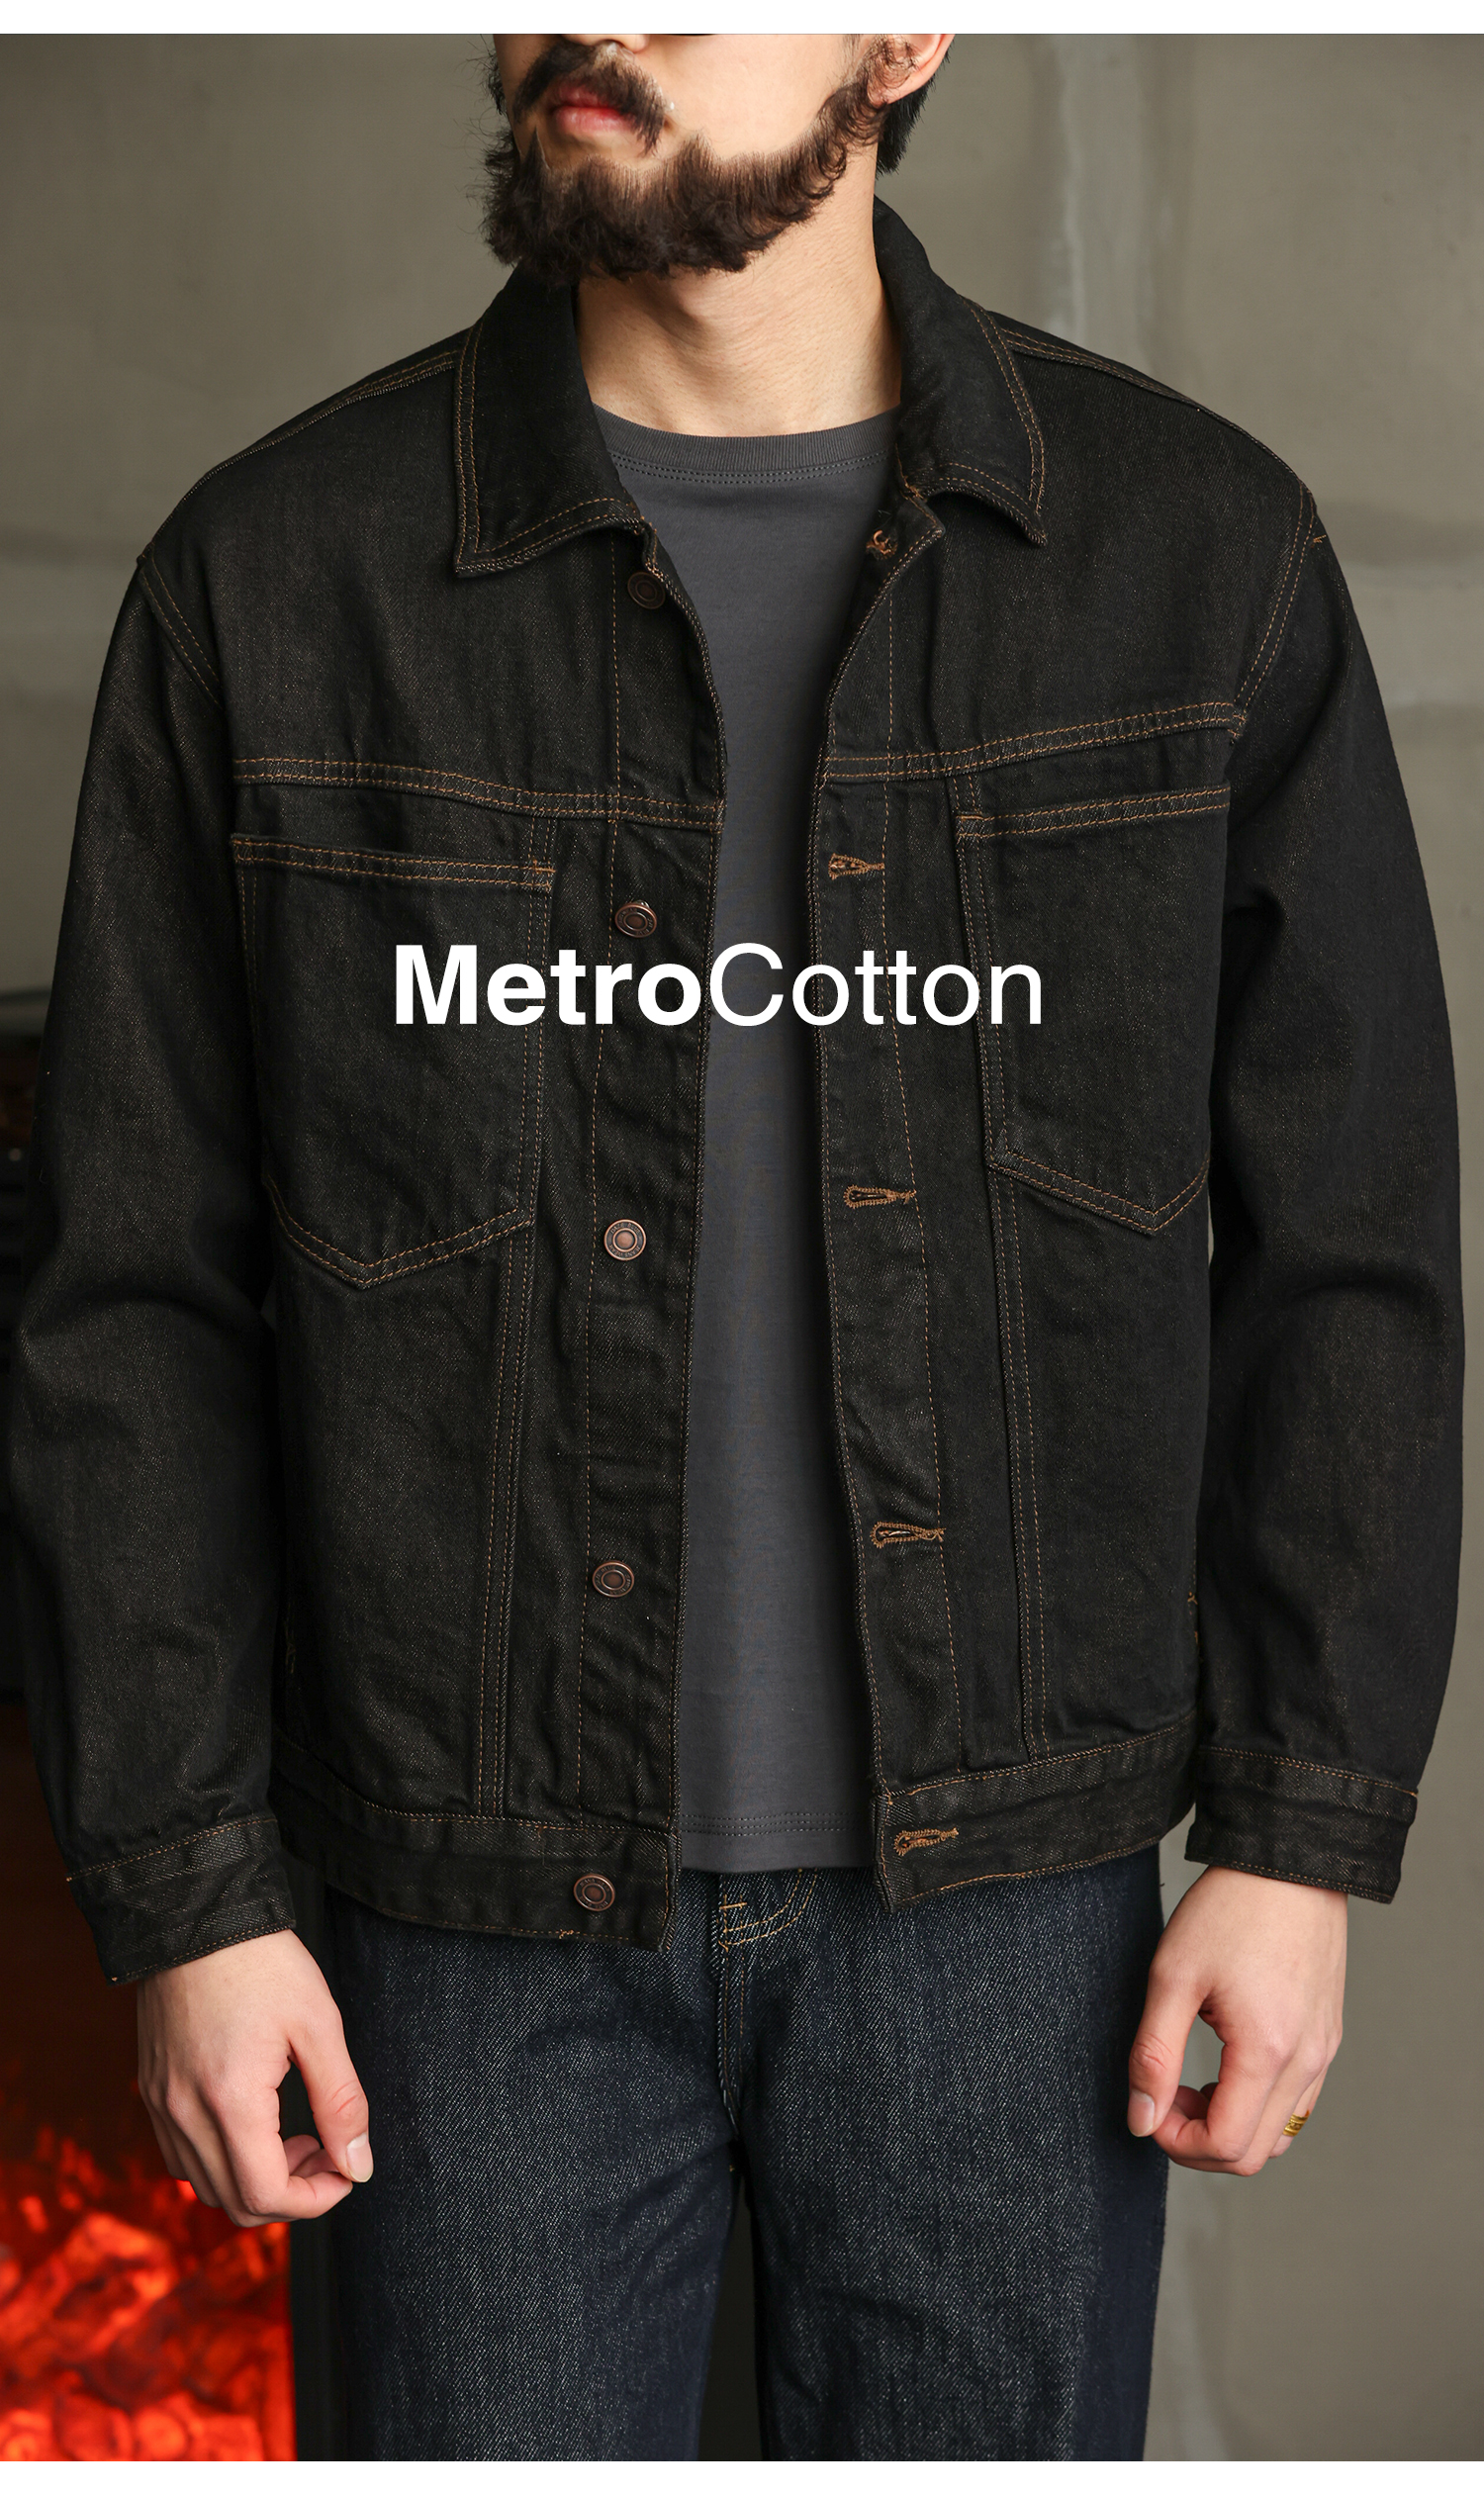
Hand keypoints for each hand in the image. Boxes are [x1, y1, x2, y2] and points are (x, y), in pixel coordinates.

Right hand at [137, 1927, 371, 2225]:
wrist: (195, 1917)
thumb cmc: (262, 1963)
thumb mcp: (319, 2024)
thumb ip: (341, 2101)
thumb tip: (358, 2165)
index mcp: (230, 2101)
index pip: (266, 2195)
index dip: (315, 2200)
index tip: (346, 2170)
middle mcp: (185, 2114)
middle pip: (236, 2203)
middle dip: (291, 2195)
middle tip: (327, 2151)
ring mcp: (161, 2105)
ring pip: (206, 2187)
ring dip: (256, 2181)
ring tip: (298, 2136)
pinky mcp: (152, 2091)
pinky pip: (182, 2157)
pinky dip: (223, 2161)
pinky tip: (256, 2124)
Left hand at [1127, 1864, 1345, 2173]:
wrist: (1289, 1861)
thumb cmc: (1229, 1909)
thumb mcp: (1173, 1976)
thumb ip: (1153, 2055)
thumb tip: (1141, 2120)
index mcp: (1268, 2050)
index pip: (1227, 2145)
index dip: (1177, 2143)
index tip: (1149, 2108)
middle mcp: (1308, 2061)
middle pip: (1256, 2154)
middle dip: (1200, 2142)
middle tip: (1164, 2097)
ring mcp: (1324, 2051)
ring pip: (1281, 2135)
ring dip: (1231, 2127)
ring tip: (1193, 2082)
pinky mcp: (1328, 2036)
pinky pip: (1297, 2103)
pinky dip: (1259, 2106)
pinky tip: (1226, 2065)